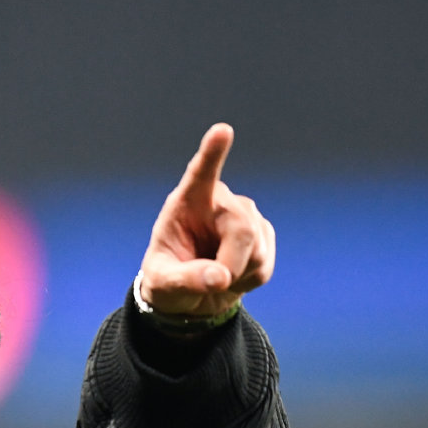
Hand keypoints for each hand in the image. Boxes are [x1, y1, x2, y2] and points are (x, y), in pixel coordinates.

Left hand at [139, 123, 274, 317]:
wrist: (188, 296)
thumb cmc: (168, 281)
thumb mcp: (164, 284)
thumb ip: (187, 279)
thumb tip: (221, 277)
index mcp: (187, 203)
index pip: (200, 174)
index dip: (212, 154)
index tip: (221, 132)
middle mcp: (220, 202)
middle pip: (243, 229)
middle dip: (231, 263)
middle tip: (212, 280)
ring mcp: (245, 216)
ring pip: (257, 250)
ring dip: (236, 274)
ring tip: (214, 274)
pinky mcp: (263, 235)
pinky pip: (264, 266)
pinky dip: (247, 280)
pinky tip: (232, 275)